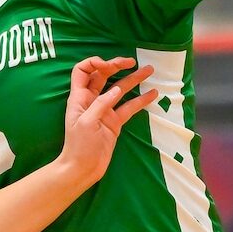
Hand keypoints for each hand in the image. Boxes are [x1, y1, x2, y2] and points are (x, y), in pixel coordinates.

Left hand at [59, 57, 157, 186]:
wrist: (82, 169)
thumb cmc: (79, 146)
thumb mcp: (87, 122)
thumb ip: (101, 104)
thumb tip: (117, 89)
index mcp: (79, 98)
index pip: (82, 71)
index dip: (94, 63)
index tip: (108, 65)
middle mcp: (92, 100)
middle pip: (103, 76)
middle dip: (116, 66)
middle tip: (132, 62)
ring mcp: (104, 111)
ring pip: (120, 89)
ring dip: (134, 79)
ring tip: (150, 69)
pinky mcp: (114, 122)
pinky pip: (129, 107)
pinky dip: (141, 100)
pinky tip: (153, 94)